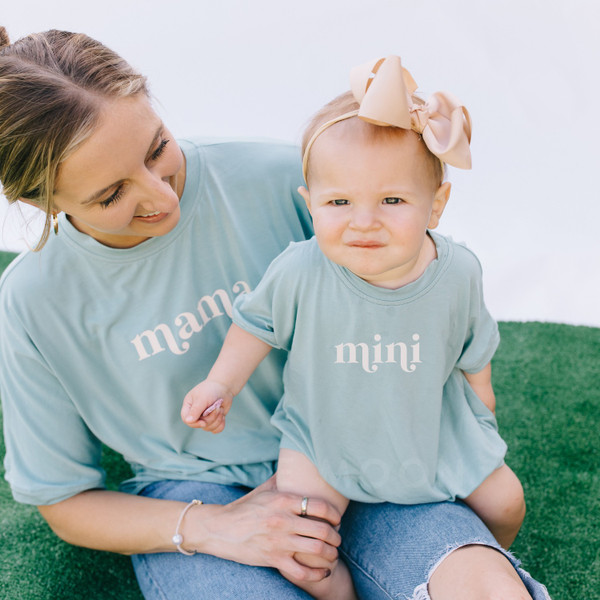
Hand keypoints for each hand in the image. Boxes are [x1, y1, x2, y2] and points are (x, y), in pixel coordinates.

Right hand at [181, 380, 232, 432]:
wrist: (224, 387)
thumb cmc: (211, 390)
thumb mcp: (202, 398)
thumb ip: (195, 410)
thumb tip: (188, 421)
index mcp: (189, 406)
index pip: (186, 419)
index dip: (194, 423)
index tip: (204, 422)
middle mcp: (195, 413)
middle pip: (199, 425)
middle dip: (210, 418)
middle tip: (217, 408)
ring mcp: (205, 418)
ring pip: (208, 428)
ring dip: (217, 419)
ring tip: (220, 408)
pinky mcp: (214, 421)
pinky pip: (216, 430)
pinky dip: (221, 424)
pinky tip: (222, 415)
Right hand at [193, 477, 342, 581]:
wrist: (219, 528)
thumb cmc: (244, 508)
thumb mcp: (264, 490)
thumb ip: (282, 479)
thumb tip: (296, 466)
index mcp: (283, 500)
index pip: (320, 505)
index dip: (334, 513)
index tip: (337, 518)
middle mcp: (283, 520)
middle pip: (322, 529)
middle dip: (335, 536)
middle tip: (337, 538)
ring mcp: (279, 541)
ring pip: (316, 549)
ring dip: (330, 553)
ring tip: (332, 553)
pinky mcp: (273, 559)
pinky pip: (302, 571)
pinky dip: (317, 573)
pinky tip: (324, 571)